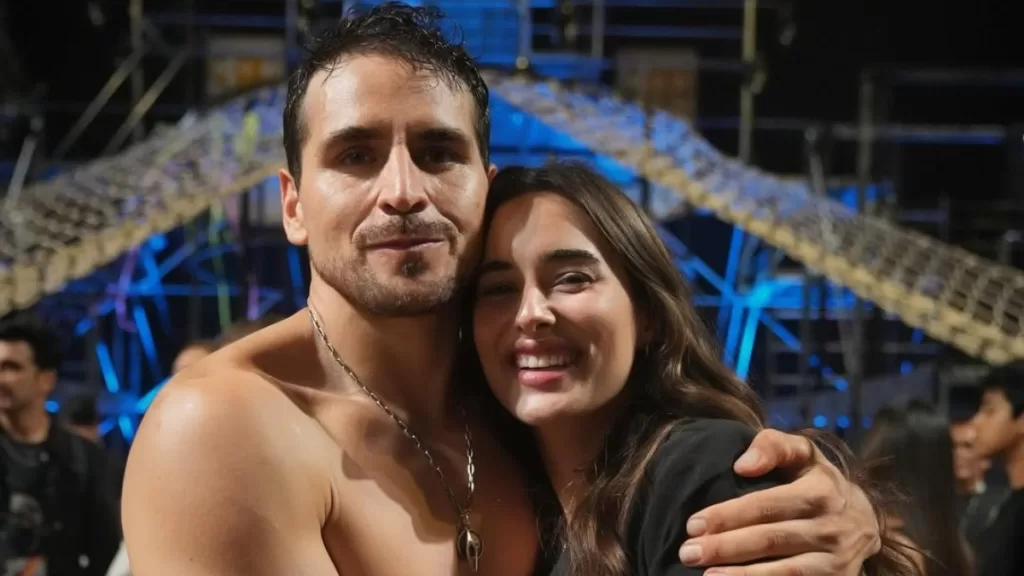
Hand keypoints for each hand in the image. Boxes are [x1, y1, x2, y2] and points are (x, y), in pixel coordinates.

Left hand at [678, 429, 880, 574]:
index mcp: (820, 491)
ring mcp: (836, 561)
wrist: (865, 520)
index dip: (727, 515)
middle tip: (687, 552)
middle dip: (725, 548)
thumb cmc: (817, 481)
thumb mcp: (802, 454)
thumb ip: (772, 446)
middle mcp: (830, 528)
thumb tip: (741, 465)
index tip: (693, 524)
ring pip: (785, 572)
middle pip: (770, 540)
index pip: (766, 505)